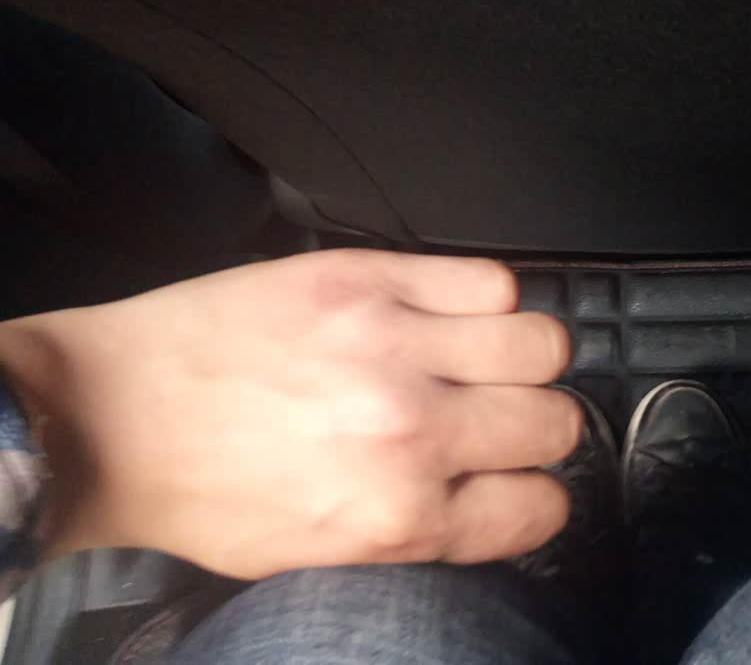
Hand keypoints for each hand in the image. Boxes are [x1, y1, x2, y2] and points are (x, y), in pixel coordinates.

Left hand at [0, 249, 578, 577]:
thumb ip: (419, 535)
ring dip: (522, 359)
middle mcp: (410, 432)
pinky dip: (482, 299)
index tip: (516, 479)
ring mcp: (392, 344)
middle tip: (496, 418)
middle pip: (556, 421)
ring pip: (542, 341)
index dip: (533, 493)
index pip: (541, 507)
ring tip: (478, 360)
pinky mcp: (366, 279)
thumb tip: (491, 498)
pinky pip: (488, 279)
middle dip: (536, 426)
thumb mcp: (316, 557)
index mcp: (397, 520)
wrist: (109, 416)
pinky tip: (445, 315)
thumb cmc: (200, 492)